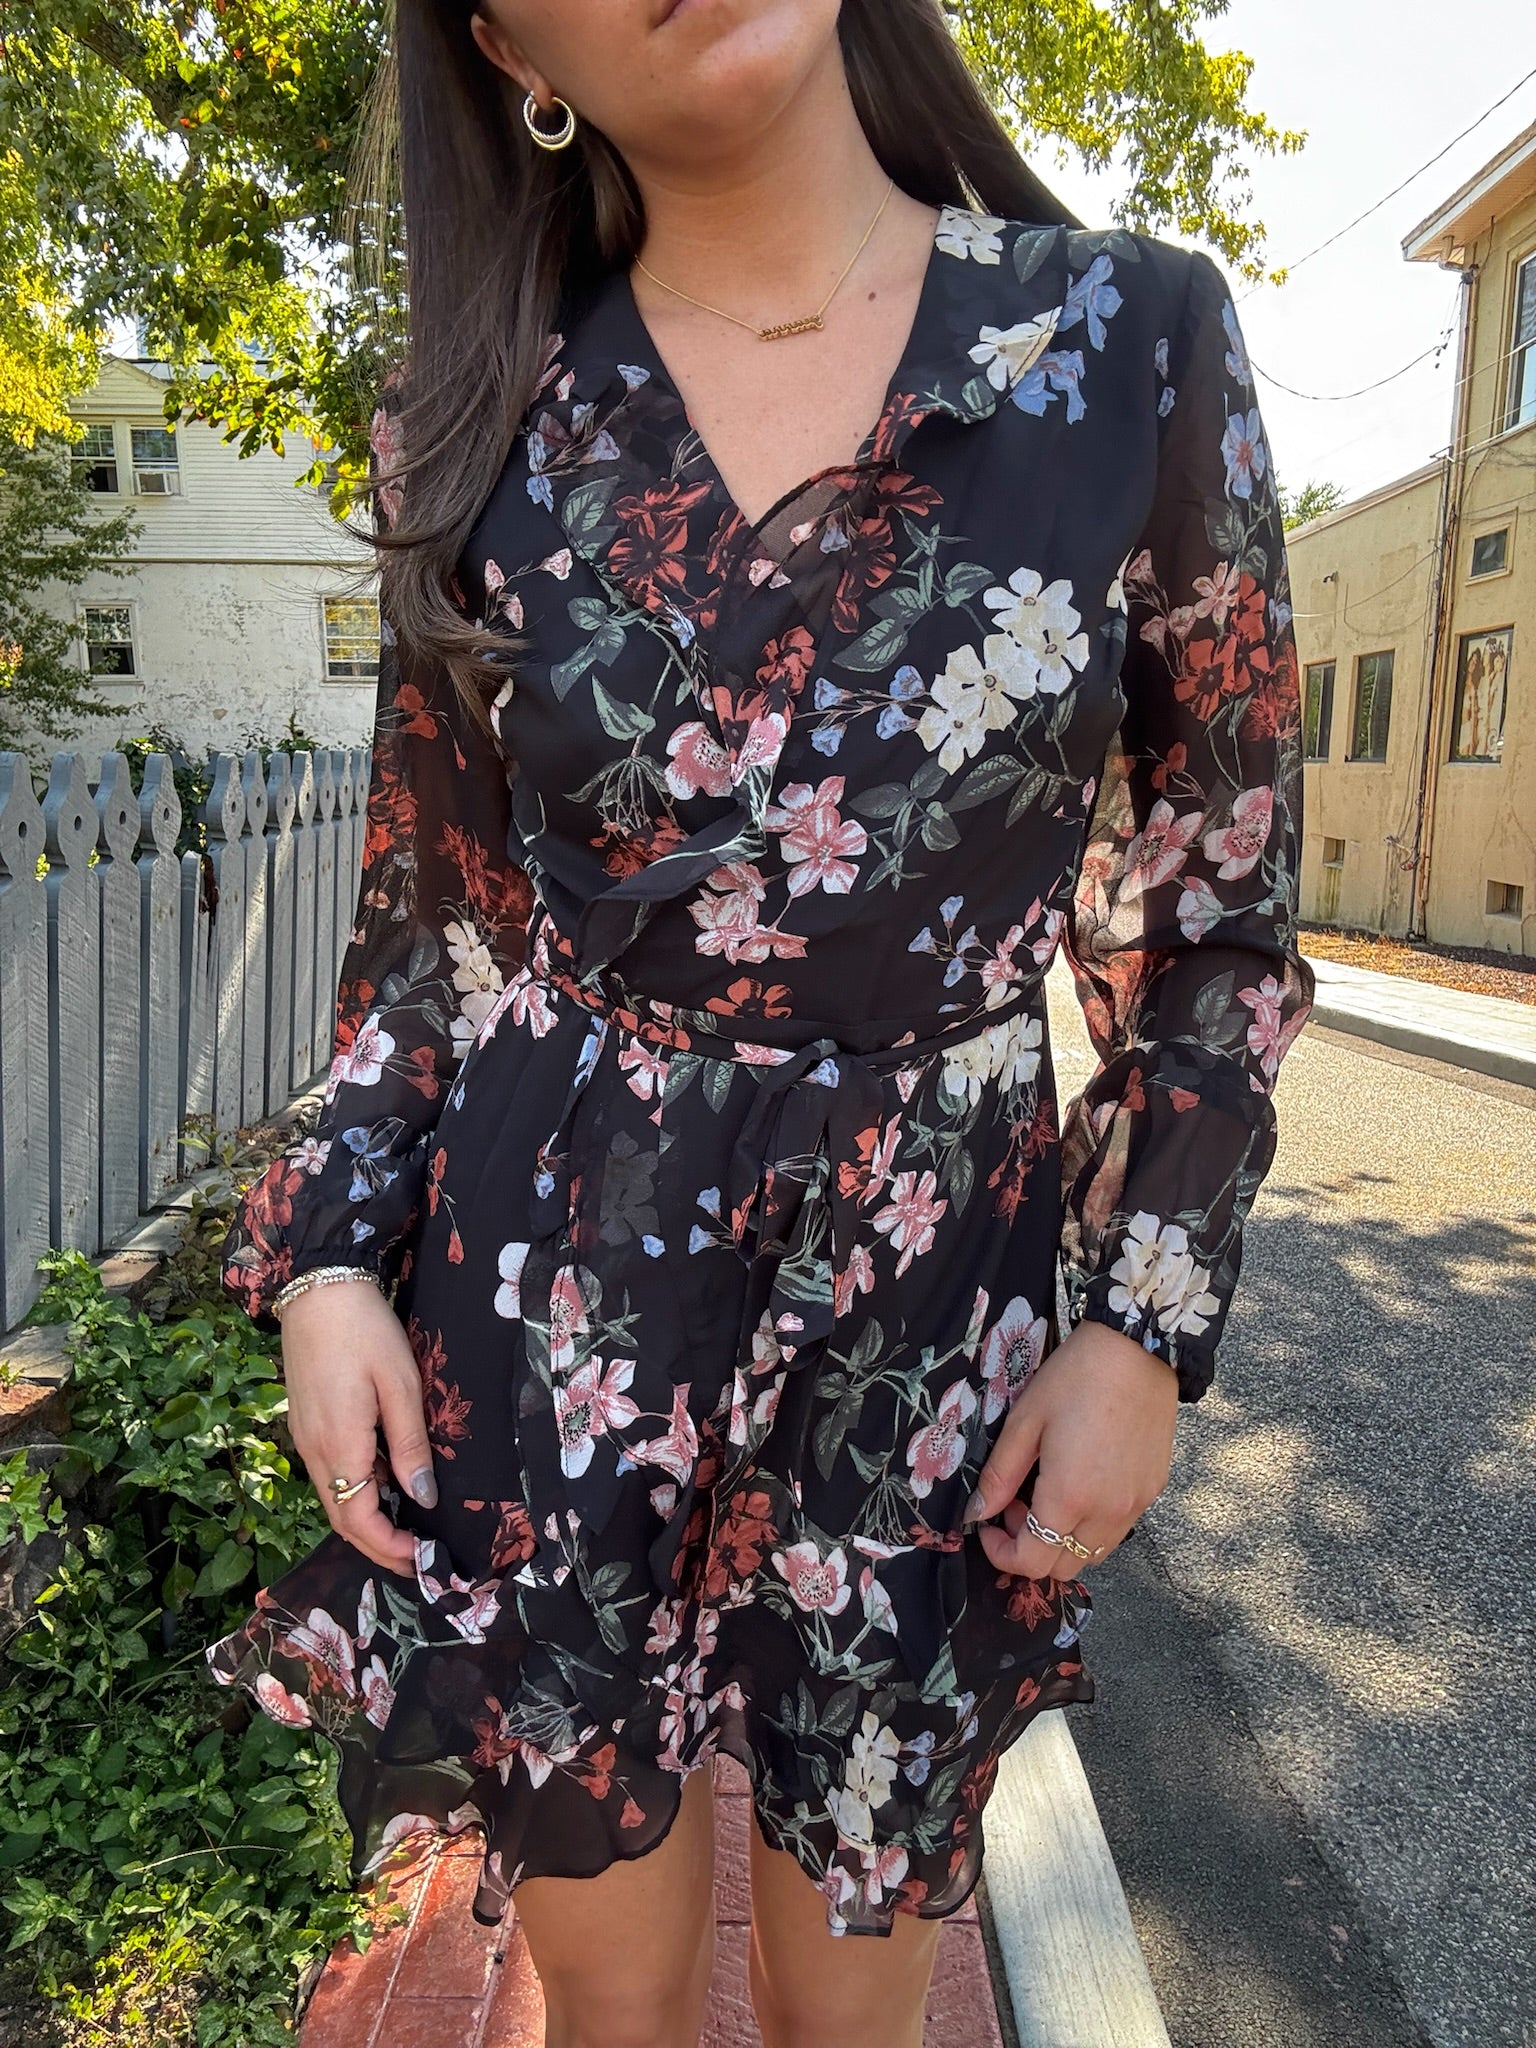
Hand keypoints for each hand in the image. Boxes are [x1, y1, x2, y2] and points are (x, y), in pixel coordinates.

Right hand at [279, 1278, 435, 1575]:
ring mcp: (305, 1437)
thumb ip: (410, 1445)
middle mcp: (314, 1450)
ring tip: (409, 1529)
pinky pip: (330, 1473)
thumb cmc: (365, 1330)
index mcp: (339, 1444)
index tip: (424, 1560)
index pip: (359, 1521)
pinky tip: (387, 1483)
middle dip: (379, 1547)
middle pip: (342, 1519)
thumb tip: (423, 1499)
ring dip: (367, 1521)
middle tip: (419, 1559)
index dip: (390, 1548)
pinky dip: (356, 1492)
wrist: (318, 1287)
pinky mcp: (305, 1423)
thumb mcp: (401, 1384)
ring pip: (334, 1498)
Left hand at [966, 1318, 1178, 1579]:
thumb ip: (1000, 1476)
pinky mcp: (1152, 1491)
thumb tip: (976, 1514)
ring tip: (1048, 1493)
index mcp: (1070, 1497)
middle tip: (1016, 1503)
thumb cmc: (1075, 1378)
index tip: (988, 1525)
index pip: (1032, 1561)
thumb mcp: (1025, 1422)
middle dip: (1031, 1548)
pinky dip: (1092, 1525)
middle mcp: (1108, 1513)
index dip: (1001, 1554)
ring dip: (1063, 1540)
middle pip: (1064, 1567)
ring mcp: (1136, 1505)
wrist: (1138, 1349)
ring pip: (1094, 1554)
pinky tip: (1081, 1484)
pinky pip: (1118, 1530)